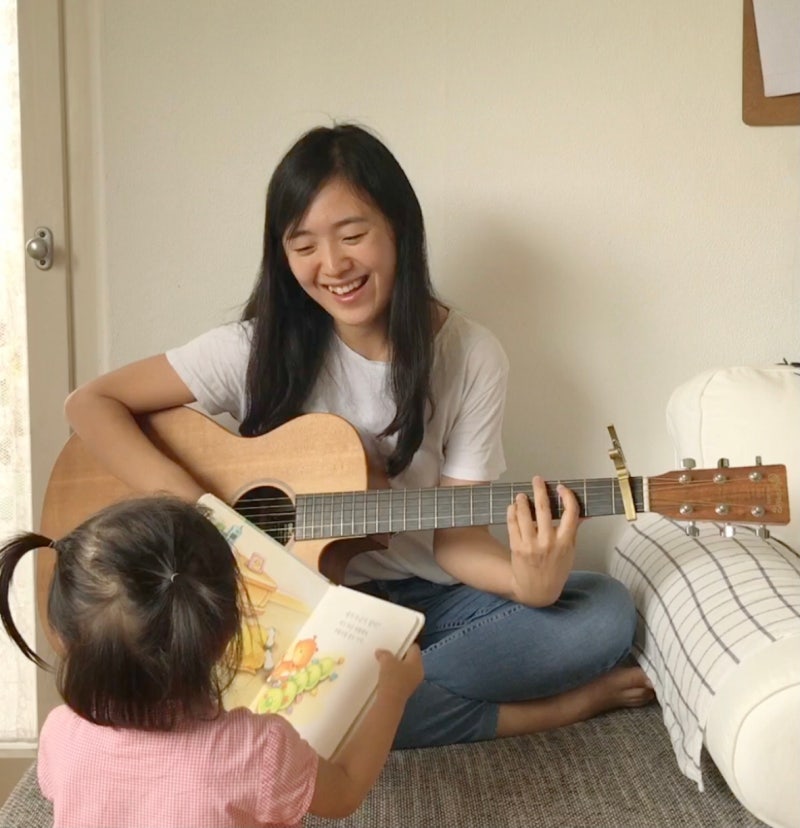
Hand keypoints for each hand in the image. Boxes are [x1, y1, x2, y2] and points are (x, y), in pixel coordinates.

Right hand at [374, 644, 423, 702]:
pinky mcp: (405, 689)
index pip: (414, 648)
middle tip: (388, 649)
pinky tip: (384, 672)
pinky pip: (400, 677)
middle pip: (410, 658)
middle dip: (399, 654)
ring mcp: (412, 682)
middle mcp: (418, 671)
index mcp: (417, 663)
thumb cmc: (392, 678)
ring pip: (405, 668)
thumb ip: (385, 653)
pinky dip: (394, 673)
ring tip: (384, 659)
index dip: (405, 642)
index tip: (396, 640)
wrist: (390, 702)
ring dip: (396, 664)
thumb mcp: (387, 661)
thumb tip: (380, 652)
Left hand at [506, 476, 579, 606]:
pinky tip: (513, 507)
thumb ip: (574, 531)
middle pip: (544, 509)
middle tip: (537, 480)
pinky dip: (512, 512)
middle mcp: (549, 542)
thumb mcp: (570, 552)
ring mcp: (531, 545)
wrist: (537, 591)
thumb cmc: (556, 569)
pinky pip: (512, 524)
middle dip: (540, 490)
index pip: (571, 513)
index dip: (567, 497)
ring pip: (525, 515)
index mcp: (565, 542)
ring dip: (523, 500)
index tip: (561, 488)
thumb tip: (584, 513)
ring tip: (522, 495)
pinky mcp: (517, 547)